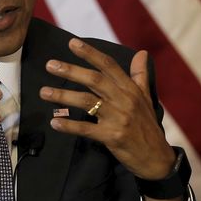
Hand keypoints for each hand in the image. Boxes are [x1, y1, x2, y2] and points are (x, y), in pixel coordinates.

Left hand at [40, 39, 175, 180]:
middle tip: (50, 65)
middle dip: (71, 71)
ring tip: (44, 92)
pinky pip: (87, 129)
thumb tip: (142, 52)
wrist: (157, 158)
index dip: (90, 53)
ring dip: (63, 96)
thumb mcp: (146, 97)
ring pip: (87, 102)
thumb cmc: (147, 125)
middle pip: (95, 80)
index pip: (109, 65)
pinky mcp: (112, 137)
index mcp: (130, 89)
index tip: (72, 43)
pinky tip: (54, 122)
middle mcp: (124, 100)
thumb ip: (140, 74)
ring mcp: (118, 118)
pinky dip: (70, 126)